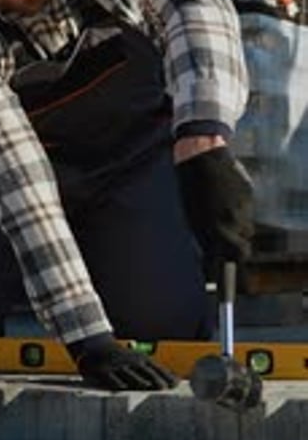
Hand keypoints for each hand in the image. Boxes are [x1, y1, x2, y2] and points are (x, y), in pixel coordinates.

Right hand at [70, 336, 178, 391]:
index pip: (156, 367)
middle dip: (155, 377)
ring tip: (146, 385)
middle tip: (165, 387)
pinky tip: (122, 387)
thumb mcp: (141, 361)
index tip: (177, 384)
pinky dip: (117, 381)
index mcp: (141, 359)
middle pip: (145, 370)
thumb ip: (157, 371)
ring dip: (138, 379)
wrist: (99, 348)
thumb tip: (177, 381)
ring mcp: (118, 366)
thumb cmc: (125, 359)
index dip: (166, 375)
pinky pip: (112, 377)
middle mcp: (131, 361)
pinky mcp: (105, 371)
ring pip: (129, 373)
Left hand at [177, 146, 254, 269]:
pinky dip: (240, 209)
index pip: (230, 260)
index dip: (234, 272)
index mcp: (213, 229)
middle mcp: (230, 221)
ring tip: (222, 211)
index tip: (239, 282)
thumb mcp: (193, 217)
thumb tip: (213, 257)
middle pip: (243, 247)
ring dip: (238, 227)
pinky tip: (227, 196)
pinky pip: (248, 211)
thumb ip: (206, 237)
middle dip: (238, 249)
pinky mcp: (249, 195)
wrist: (201, 157)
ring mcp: (242, 208)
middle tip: (232, 246)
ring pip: (246, 228)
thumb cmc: (191, 188)